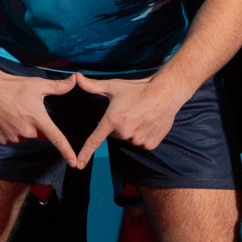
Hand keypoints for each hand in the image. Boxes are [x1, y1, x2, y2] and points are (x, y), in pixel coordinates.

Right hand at [0, 68, 79, 164]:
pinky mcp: (2, 139)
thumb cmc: (13, 86)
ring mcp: (13, 136)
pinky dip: (13, 131)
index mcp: (37, 118)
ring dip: (24, 129)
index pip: (56, 138)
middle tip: (28, 110)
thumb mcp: (38, 84)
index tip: (74, 162)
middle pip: (39, 134)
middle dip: (37, 125)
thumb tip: (75, 80)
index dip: (67, 151)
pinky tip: (7, 118)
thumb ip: (59, 86)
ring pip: (26, 137)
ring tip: (15, 112)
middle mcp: (26, 131)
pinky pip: (13, 139)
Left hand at [69, 71, 188, 161]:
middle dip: (120, 126)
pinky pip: (141, 143)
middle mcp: (124, 132)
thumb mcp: (113, 86)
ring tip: (141, 116)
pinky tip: (148, 123)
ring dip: (132, 131)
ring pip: (129, 139)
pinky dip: (144, 135)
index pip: (94, 141)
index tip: (79, 165)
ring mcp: (137, 139)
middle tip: (130, 113)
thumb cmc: (138, 89)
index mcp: (112, 120)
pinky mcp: (150, 144)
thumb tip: (76, 77)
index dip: (85, 153)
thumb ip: (93, 85)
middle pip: (116, 135)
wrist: (165, 94)